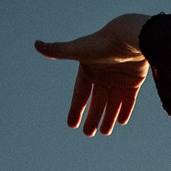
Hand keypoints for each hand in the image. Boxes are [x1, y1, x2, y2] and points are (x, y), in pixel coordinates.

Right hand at [36, 16, 149, 136]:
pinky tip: (121, 122)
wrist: (130, 36)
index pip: (80, 93)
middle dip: (92, 117)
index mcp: (88, 69)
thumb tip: (36, 44)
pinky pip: (129, 99)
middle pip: (97, 101)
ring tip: (104, 133)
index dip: (76, 108)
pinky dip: (125, 110)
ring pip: (113, 103)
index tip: (71, 125)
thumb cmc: (102, 43)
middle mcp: (103, 74)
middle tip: (88, 134)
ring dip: (108, 117)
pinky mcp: (134, 80)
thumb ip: (58, 50)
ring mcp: (119, 78)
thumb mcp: (78, 50)